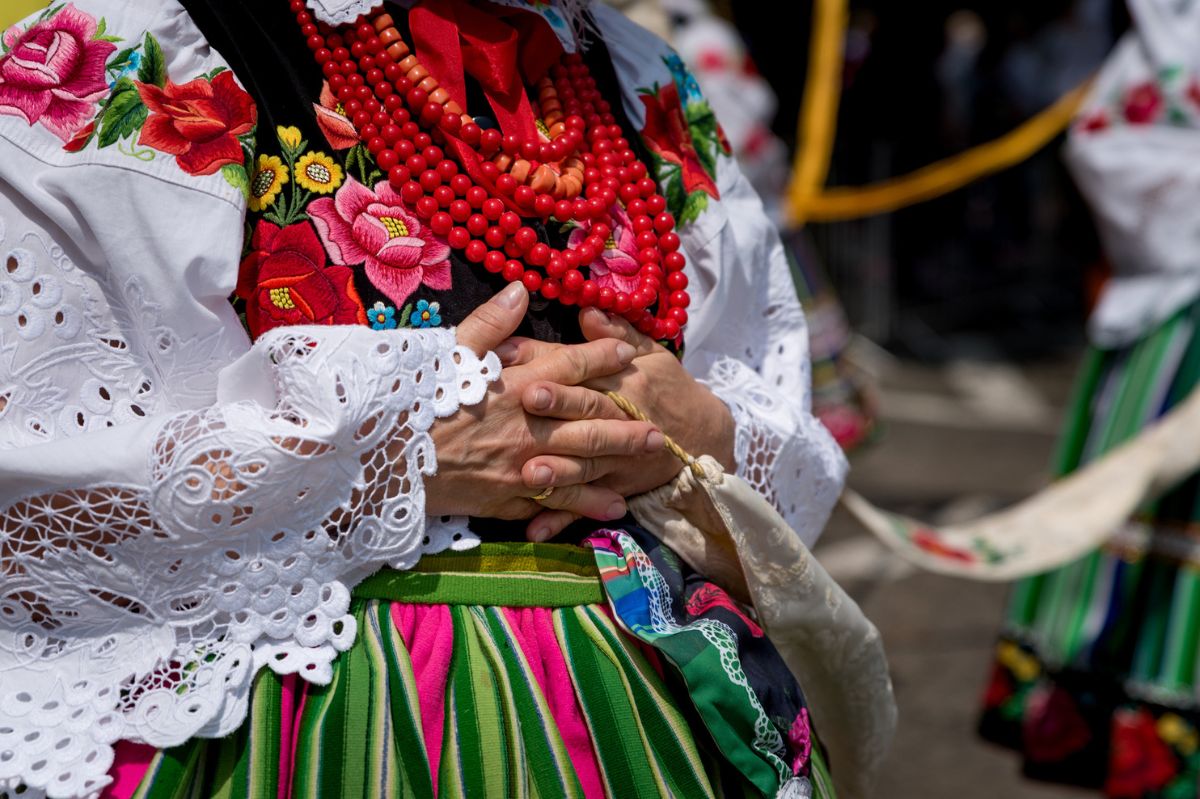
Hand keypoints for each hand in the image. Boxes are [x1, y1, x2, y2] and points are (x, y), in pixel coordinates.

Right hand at [423, 283, 665, 521]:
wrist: (382, 460)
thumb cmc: (411, 402)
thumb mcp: (445, 353)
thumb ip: (488, 323)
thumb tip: (521, 290)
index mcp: (514, 384)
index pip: (569, 366)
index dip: (602, 358)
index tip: (629, 353)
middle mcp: (527, 425)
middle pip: (588, 419)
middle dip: (626, 418)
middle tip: (659, 420)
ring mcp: (522, 464)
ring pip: (583, 462)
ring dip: (619, 460)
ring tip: (650, 457)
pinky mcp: (509, 496)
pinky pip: (557, 499)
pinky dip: (587, 504)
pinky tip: (615, 506)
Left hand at [504, 307, 735, 540]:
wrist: (706, 437)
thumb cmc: (668, 388)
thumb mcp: (650, 353)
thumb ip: (617, 332)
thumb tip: (587, 310)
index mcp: (622, 380)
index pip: (582, 366)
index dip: (550, 360)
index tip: (517, 354)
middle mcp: (618, 418)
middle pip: (586, 410)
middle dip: (558, 405)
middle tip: (528, 399)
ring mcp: (616, 458)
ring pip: (585, 463)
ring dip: (559, 469)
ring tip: (530, 474)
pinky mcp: (614, 487)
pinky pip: (585, 506)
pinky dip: (560, 519)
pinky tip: (533, 530)